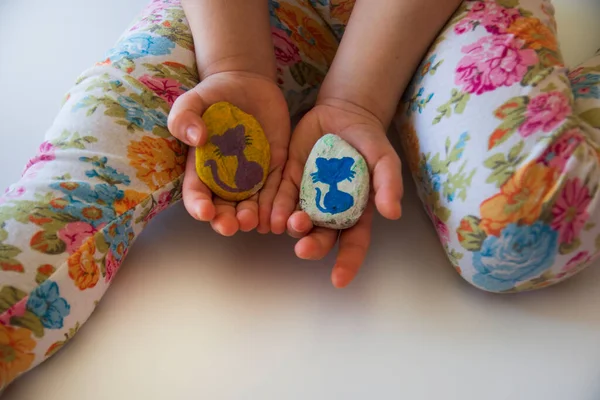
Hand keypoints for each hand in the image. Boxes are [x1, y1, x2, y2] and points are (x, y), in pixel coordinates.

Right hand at [168, 71, 289, 234]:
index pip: (197, 192)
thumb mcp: (191, 102)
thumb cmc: (212, 95)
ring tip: (254, 223)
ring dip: (252, 217)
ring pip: (252, 204)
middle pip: (224, 206)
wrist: (246, 83)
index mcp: (202, 167)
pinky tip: (278, 217)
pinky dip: (277, 204)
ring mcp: (252, 174)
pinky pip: (277, 189)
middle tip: (231, 225)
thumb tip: (196, 137)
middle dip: (226, 219)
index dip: (198, 205)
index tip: (204, 212)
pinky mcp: (275, 166)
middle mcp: (226, 177)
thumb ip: (184, 118)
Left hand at [271, 99, 402, 287]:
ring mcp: (307, 195)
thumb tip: (392, 214)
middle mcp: (329, 209)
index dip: (347, 263)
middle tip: (303, 248)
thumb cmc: (369, 141)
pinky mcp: (288, 178)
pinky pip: (279, 197)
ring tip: (288, 224)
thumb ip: (389, 184)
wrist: (343, 113)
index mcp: (355, 211)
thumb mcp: (384, 159)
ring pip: (297, 220)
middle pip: (320, 236)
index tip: (339, 280)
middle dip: (313, 246)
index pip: (353, 243)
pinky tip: (267, 215)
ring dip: (291, 227)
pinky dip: (273, 208)